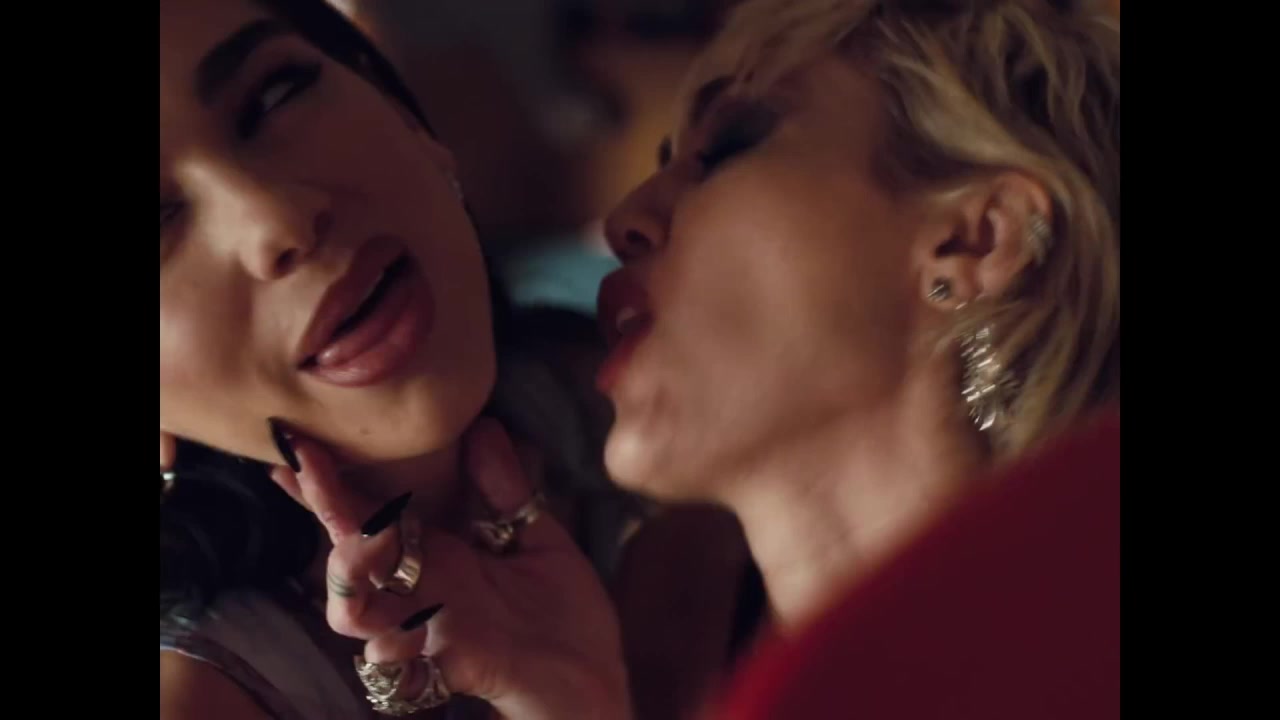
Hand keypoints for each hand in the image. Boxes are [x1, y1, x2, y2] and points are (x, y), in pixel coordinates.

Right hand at [269, 418, 631, 719]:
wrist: (593, 675)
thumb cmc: (562, 610)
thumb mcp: (538, 536)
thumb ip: (506, 488)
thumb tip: (483, 426)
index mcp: (438, 553)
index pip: (372, 512)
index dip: (332, 483)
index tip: (297, 444)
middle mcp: (421, 587)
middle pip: (350, 550)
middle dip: (327, 510)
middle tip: (310, 470)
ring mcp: (428, 626)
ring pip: (354, 608)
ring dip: (349, 574)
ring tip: (361, 540)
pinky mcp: (449, 661)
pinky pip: (399, 656)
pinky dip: (389, 641)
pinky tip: (390, 629)